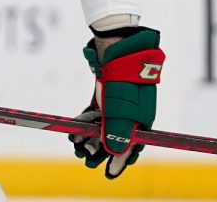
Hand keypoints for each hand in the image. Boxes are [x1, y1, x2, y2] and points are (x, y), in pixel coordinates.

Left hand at [70, 28, 164, 178]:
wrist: (117, 43)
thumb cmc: (125, 75)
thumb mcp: (121, 107)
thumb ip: (118, 131)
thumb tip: (115, 154)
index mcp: (142, 119)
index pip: (132, 147)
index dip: (120, 161)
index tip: (108, 173)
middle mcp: (131, 114)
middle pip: (115, 138)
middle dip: (99, 149)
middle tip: (84, 157)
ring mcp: (117, 103)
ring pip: (102, 127)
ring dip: (89, 136)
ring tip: (75, 143)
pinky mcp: (104, 94)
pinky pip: (94, 113)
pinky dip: (85, 120)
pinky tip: (74, 128)